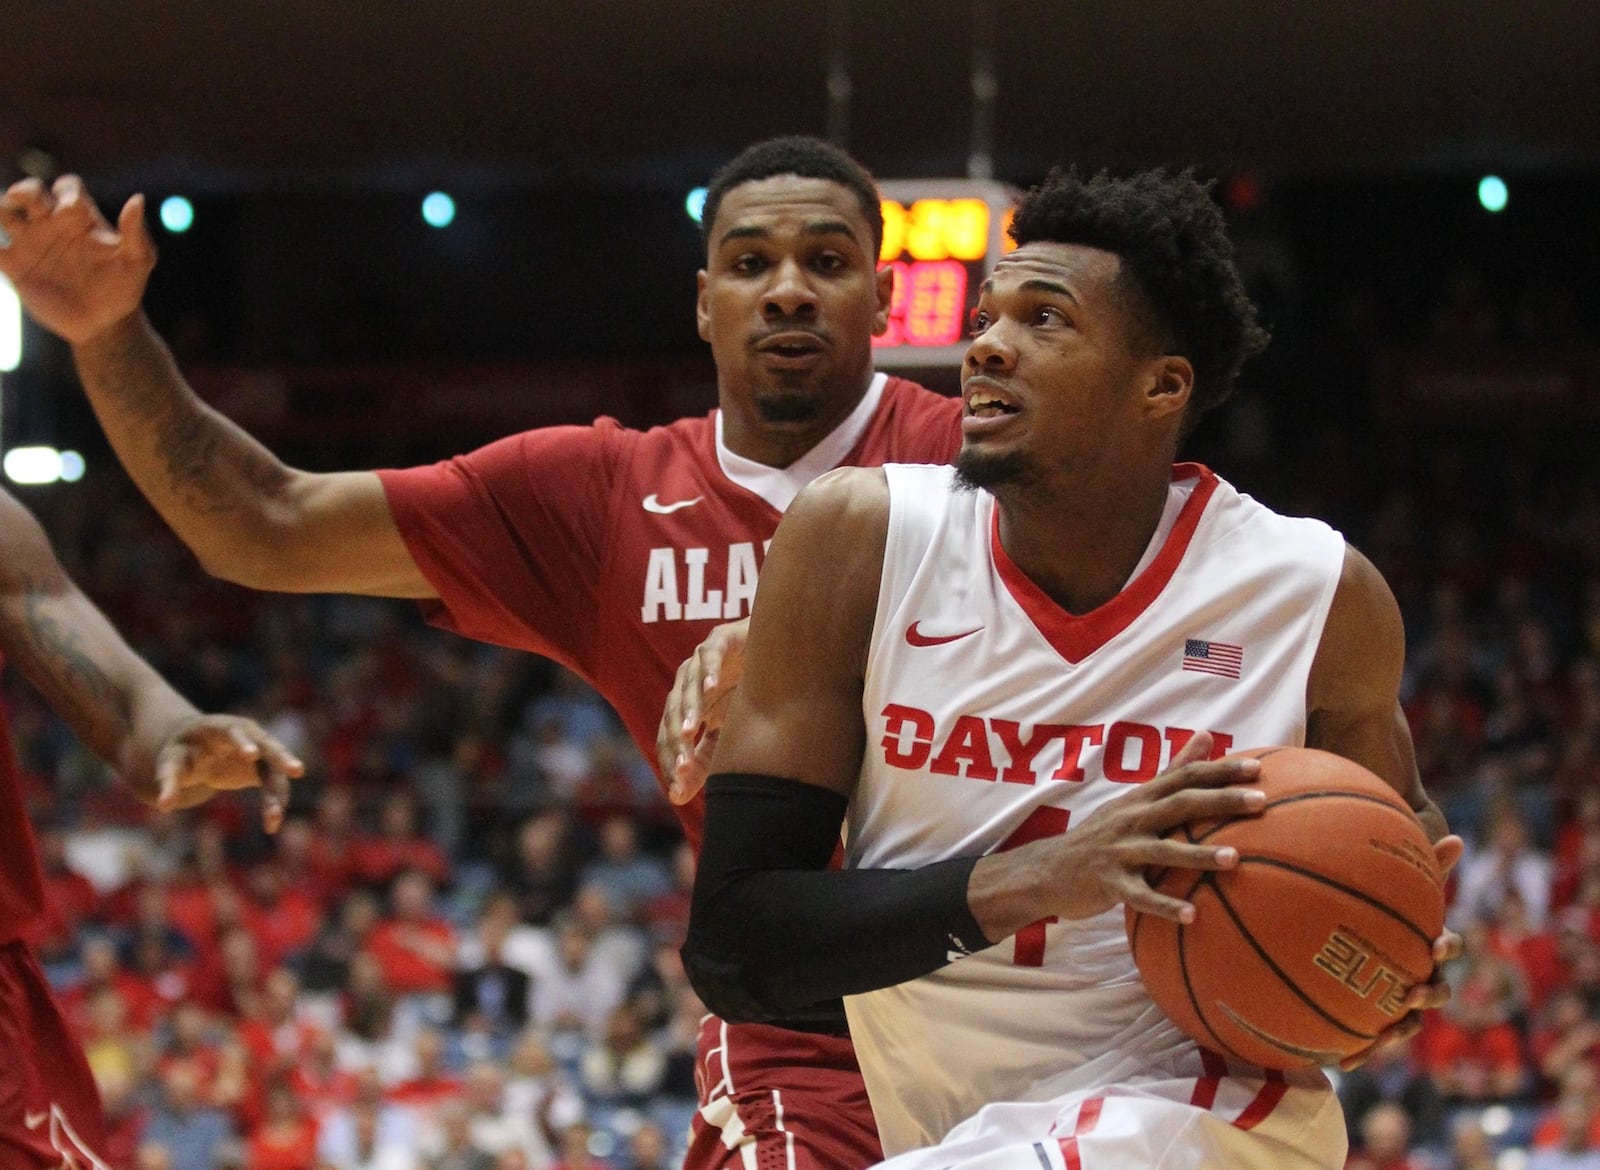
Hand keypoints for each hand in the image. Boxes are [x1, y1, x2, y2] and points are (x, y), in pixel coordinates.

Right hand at [0, 175, 156, 344]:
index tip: (70, 211)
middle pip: (30, 192)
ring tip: (1, 213)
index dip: (66, 193)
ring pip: (4, 212)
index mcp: (80, 218)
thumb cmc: (123, 289)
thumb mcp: (137, 262)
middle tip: (28, 203)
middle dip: (26, 191)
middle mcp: (51, 224)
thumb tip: (138, 199)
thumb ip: (136, 233)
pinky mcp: (14, 266)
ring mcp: (30, 243)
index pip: (67, 188)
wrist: (103, 325)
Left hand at [152, 715, 304, 832]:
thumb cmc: (180, 753)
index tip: (252, 755)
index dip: (243, 742)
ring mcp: (260, 750)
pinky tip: (271, 825)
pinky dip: (275, 803)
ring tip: (273, 820)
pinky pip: (275, 784)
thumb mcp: (170, 764)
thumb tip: (164, 805)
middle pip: (268, 744)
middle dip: (282, 757)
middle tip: (297, 771)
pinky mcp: (264, 767)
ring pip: (276, 768)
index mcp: (219, 727)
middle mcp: (247, 735)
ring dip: (279, 793)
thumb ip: (168, 782)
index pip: (234, 730)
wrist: (197, 749)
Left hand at [656, 618, 746, 803]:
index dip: (672, 764)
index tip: (679, 792)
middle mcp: (686, 686)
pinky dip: (709, 671)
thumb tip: (678, 799)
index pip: (669, 740)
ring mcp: (699, 662)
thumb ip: (706, 760)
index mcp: (685, 710)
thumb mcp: (728, 731)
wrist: (776, 650)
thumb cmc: (749, 692)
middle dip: (678, 743)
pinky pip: (709, 655)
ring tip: (689, 732)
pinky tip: (712, 688)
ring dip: (688, 709)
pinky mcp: (719, 639)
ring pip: (687, 686)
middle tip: (683, 767)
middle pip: (673, 716)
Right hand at [976, 733, 1264, 936]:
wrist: (1048, 870)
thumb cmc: (1102, 835)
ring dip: (1199, 854)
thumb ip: (1172, 771)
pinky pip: (1141, 896)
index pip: (1184, 776)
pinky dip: (1166, 906)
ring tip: (1234, 860)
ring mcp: (1119, 851)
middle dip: (1220, 801)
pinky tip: (1193, 917)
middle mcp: (1131, 819)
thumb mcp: (1133, 800)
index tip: (1257, 768)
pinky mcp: (1109, 883)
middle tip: (1260, 803)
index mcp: (1140, 799)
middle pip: (1180, 804)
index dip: (1220, 770)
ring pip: (1163, 850)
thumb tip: (1207, 735)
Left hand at [1339, 833, 1465, 1070]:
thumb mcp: (1392, 884)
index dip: (1447, 945)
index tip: (1437, 941)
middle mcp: (1417, 973)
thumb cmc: (1375, 905)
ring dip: (1397, 1032)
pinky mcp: (1371, 1021)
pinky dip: (1358, 1052)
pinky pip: (1368, 1040)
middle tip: (1413, 991)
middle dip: (1429, 994)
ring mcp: (1395, 1000)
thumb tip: (1457, 837)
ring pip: (1406, 1023)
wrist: (1344, 939)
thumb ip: (1418, 866)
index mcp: (1424, 943)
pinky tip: (1338, 1065)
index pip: (1447, 943)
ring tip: (1381, 1038)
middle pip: (1436, 989)